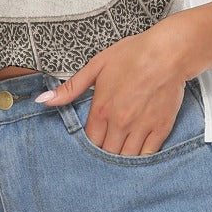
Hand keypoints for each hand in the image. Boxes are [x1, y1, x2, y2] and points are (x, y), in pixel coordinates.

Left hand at [34, 22, 189, 155]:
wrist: (169, 53)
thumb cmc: (133, 54)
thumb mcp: (97, 65)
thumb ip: (71, 88)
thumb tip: (43, 100)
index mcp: (102, 109)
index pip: (90, 141)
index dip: (90, 143)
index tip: (93, 139)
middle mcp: (120, 123)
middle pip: (107, 153)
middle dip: (105, 152)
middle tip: (107, 145)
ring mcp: (141, 127)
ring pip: (126, 158)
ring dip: (121, 158)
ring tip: (120, 150)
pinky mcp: (161, 128)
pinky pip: (148, 155)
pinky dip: (141, 157)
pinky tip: (138, 152)